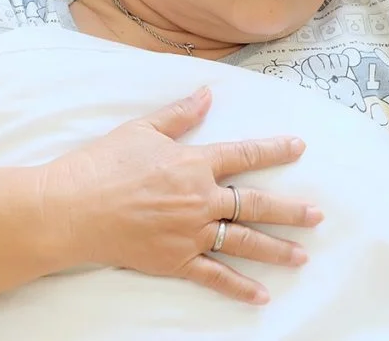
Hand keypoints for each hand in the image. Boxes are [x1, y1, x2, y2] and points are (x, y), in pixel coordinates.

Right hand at [39, 87, 320, 304]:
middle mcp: (200, 198)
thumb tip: (208, 93)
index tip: (299, 147)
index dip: (274, 150)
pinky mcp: (175, 260)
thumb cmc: (103, 163)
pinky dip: (238, 287)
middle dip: (290, 210)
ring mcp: (190, 232)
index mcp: (194, 162)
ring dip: (276, 249)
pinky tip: (261, 295)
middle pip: (255, 204)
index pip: (244, 155)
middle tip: (318, 216)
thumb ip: (180, 114)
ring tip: (302, 256)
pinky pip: (214, 276)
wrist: (71, 208)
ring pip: (243, 242)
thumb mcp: (142, 129)